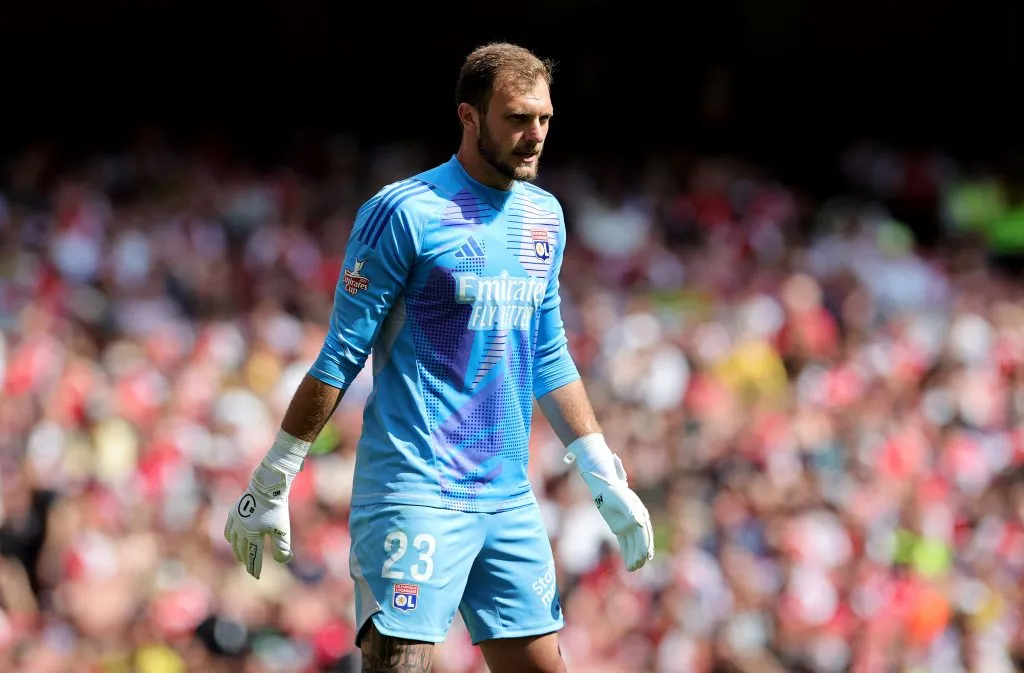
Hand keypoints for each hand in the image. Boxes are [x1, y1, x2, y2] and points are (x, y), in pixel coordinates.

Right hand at [223, 460, 293, 578]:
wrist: (268, 486)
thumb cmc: (277, 508)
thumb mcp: (282, 529)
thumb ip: (282, 547)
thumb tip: (285, 560)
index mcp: (252, 535)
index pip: (253, 556)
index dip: (255, 567)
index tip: (257, 576)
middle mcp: (241, 529)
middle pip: (242, 550)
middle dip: (246, 560)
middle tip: (250, 569)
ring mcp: (235, 521)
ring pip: (233, 541)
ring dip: (237, 551)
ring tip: (242, 557)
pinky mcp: (233, 512)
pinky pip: (228, 530)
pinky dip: (231, 538)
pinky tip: (233, 540)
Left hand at [580, 455, 654, 571]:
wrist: (604, 486)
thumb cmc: (612, 491)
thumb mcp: (620, 499)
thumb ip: (630, 510)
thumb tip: (639, 523)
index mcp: (640, 513)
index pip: (644, 532)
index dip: (646, 544)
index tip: (646, 556)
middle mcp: (637, 521)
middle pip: (640, 540)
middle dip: (640, 553)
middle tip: (638, 565)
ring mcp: (629, 526)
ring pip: (633, 544)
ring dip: (634, 556)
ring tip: (633, 569)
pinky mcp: (620, 529)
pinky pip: (625, 544)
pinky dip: (627, 554)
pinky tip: (628, 565)